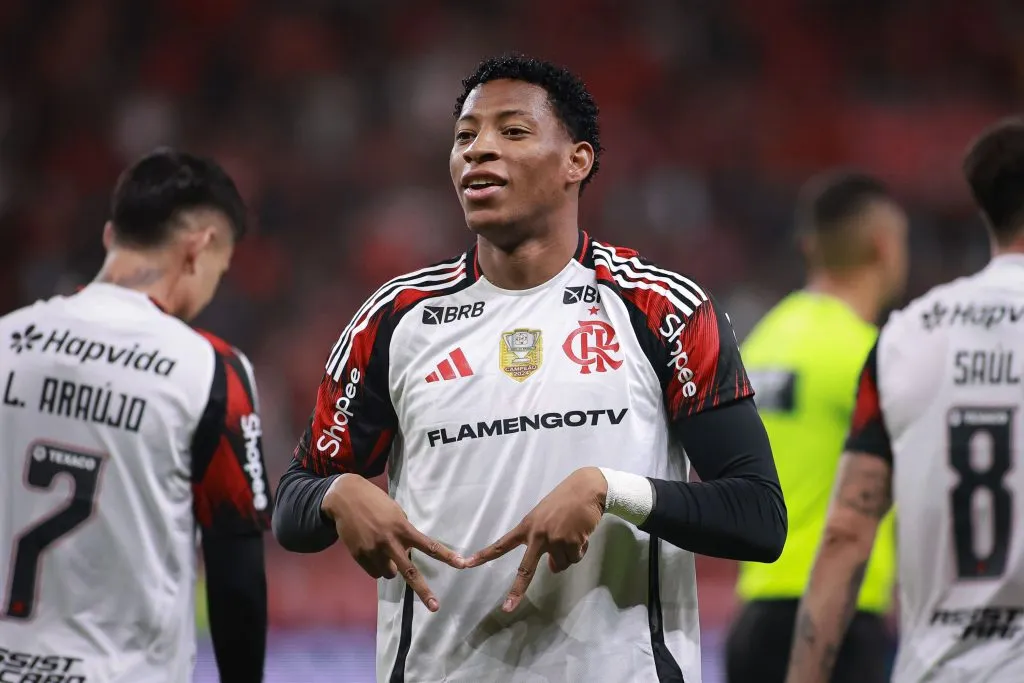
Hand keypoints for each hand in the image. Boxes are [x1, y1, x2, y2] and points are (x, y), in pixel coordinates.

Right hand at [322, 474, 464, 611]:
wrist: (345, 498)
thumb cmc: (375, 501)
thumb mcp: (395, 511)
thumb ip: (404, 530)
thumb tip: (407, 549)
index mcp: (402, 528)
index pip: (429, 545)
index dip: (446, 556)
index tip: (462, 564)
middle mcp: (390, 542)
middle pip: (410, 571)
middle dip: (423, 591)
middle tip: (435, 606)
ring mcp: (373, 551)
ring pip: (389, 574)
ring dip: (390, 567)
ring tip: (382, 551)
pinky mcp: (359, 556)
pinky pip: (374, 572)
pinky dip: (376, 566)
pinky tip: (371, 551)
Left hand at [465, 466, 606, 611]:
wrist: (587, 488)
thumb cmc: (565, 501)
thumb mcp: (547, 520)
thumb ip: (545, 544)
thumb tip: (553, 568)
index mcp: (526, 527)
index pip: (501, 544)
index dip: (484, 555)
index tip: (466, 564)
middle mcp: (537, 535)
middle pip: (525, 569)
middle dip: (516, 590)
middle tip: (508, 607)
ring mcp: (554, 540)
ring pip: (561, 565)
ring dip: (569, 554)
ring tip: (573, 533)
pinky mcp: (571, 543)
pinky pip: (575, 558)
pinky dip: (580, 550)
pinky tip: (582, 533)